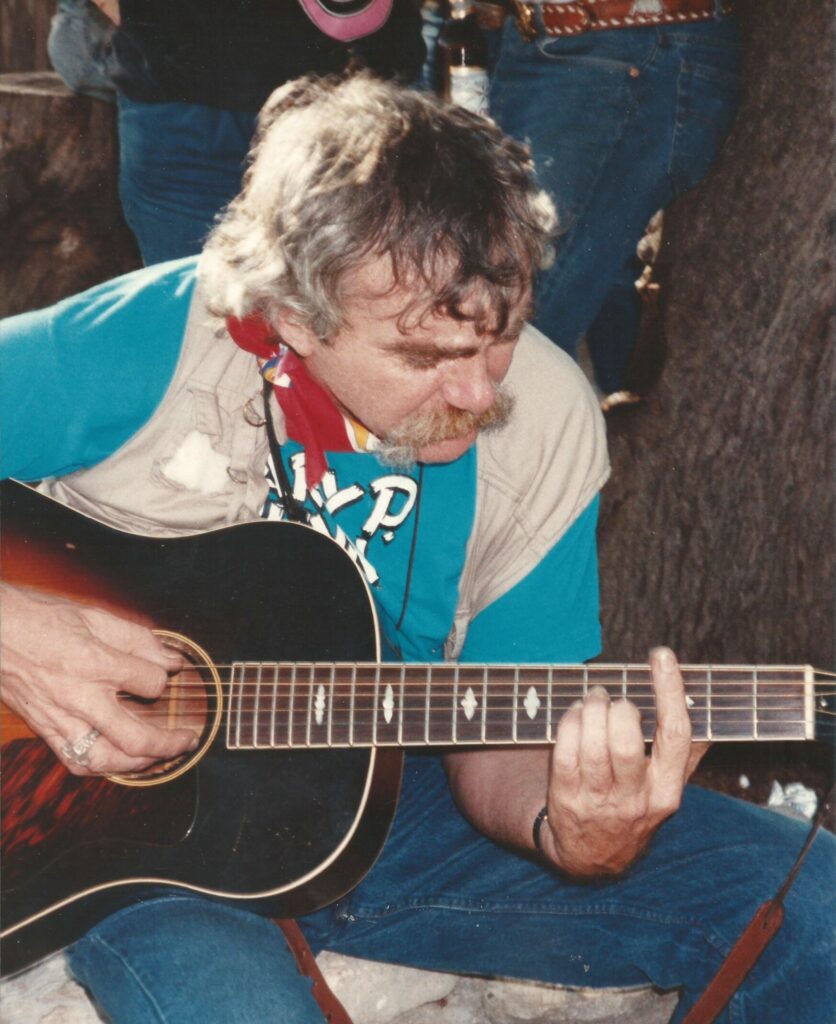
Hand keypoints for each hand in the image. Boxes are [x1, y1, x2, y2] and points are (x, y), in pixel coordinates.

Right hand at [0, 584, 197, 775]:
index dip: (166, 678)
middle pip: (135, 737)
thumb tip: (171, 659)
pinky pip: (76, 761)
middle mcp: (79, 697)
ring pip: (106, 759)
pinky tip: (119, 761)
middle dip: (169, 743)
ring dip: (139, 764)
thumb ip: (138, 639)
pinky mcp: (44, 728)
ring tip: (160, 756)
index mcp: (95, 662)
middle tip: (188, 739)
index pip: (150, 682)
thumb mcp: (95, 616)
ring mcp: (59, 717)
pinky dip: (103, 766)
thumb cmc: (40, 617)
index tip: (170, 672)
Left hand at [542, 647, 706, 877]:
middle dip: (617, 708)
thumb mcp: (667, 785)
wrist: (594, 857)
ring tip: (591, 699)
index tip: (662, 656)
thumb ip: (687, 749)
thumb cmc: (636, 805)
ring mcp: (599, 801)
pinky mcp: (567, 799)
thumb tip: (706, 703)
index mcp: (667, 790)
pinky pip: (565, 751)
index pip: (675, 735)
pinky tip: (575, 715)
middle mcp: (636, 798)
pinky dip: (569, 723)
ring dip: (590, 710)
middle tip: (610, 697)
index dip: (670, 691)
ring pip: (593, 744)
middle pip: (627, 741)